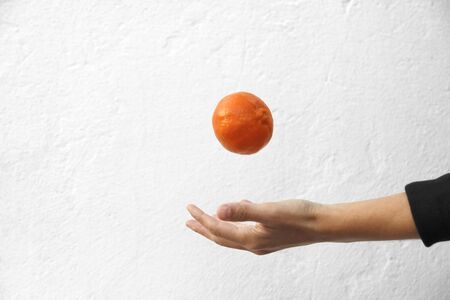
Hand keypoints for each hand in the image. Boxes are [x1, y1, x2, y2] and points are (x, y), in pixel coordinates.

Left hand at [186, 199, 323, 254]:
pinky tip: (239, 209)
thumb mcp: (270, 211)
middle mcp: (254, 244)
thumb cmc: (299, 216)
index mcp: (250, 238)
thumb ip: (244, 210)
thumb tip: (218, 210)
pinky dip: (237, 223)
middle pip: (221, 237)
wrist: (324, 225)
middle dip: (204, 229)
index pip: (218, 229)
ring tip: (207, 220)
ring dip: (218, 227)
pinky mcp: (271, 236)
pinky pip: (246, 231)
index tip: (189, 207)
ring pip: (233, 235)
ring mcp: (263, 242)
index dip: (202, 218)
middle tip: (188, 221)